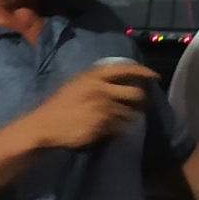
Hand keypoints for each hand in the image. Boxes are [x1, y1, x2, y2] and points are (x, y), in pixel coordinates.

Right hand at [30, 63, 153, 151]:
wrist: (43, 125)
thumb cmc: (58, 105)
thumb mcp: (75, 85)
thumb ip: (96, 81)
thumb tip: (122, 83)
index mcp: (92, 76)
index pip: (125, 69)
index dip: (143, 71)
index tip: (155, 77)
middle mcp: (100, 89)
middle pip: (136, 93)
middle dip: (140, 101)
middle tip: (137, 106)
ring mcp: (103, 108)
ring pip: (130, 113)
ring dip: (127, 118)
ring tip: (116, 120)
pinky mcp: (103, 125)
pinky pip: (122, 128)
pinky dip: (119, 130)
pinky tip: (108, 130)